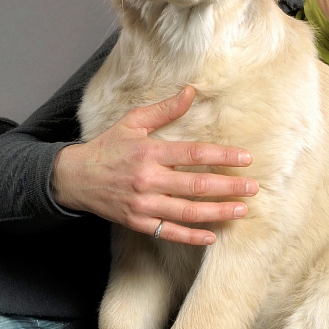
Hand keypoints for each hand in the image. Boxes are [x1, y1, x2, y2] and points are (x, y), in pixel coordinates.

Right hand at [51, 86, 257, 244]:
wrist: (74, 178)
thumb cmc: (107, 147)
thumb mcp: (132, 122)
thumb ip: (164, 110)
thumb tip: (190, 91)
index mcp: (150, 153)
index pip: (193, 154)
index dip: (222, 157)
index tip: (245, 159)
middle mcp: (148, 180)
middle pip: (196, 186)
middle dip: (228, 187)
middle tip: (253, 188)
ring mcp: (143, 204)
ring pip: (187, 212)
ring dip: (218, 212)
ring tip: (241, 210)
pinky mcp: (138, 222)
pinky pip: (168, 232)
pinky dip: (191, 236)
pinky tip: (212, 236)